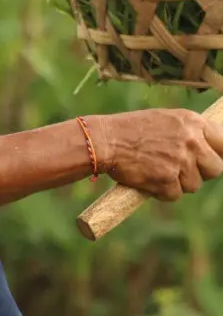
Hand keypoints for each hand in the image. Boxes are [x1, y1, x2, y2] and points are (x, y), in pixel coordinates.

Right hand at [88, 109, 222, 201]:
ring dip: (178, 183)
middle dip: (201, 173)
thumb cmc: (131, 129)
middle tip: (181, 170)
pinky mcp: (167, 180)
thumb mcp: (165, 120)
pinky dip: (161, 192)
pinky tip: (147, 178)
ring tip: (156, 170)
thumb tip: (209, 149)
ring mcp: (180, 161)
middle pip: (216, 169)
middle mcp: (190, 141)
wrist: (105, 140)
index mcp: (192, 122)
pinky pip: (174, 195)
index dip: (220, 154)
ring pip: (194, 185)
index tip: (212, 160)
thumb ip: (189, 132)